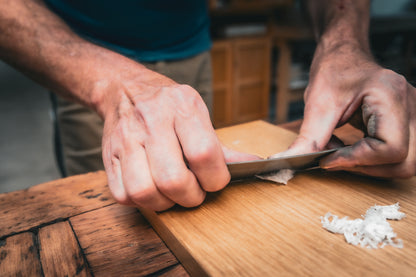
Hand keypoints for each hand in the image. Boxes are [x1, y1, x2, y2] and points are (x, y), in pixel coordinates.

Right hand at [99, 63, 258, 210]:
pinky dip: (143, 202)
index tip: (215, 181)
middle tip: (195, 191)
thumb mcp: (197, 113)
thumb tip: (253, 166)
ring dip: (166, 203)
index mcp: (182, 106)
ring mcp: (125, 139)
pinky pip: (123, 195)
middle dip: (192, 196)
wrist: (125, 90)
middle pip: (173, 179)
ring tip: (173, 193)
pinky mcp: (108, 155)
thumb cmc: (168, 106)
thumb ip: (222, 146)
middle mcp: (152, 120)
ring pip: (145, 192)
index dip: (215, 178)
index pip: (203, 153)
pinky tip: (153, 190)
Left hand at [288, 44, 415, 177]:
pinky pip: (400, 154)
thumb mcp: (318, 103)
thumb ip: (309, 138)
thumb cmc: (333, 70)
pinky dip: (375, 160)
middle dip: (366, 167)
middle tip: (336, 159)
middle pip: (404, 161)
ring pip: (406, 162)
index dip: (358, 160)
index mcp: (391, 96)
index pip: (390, 147)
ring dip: (372, 167)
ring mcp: (413, 115)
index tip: (327, 159)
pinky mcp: (407, 123)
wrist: (343, 55)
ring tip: (343, 153)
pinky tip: (352, 149)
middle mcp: (411, 106)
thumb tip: (289, 162)